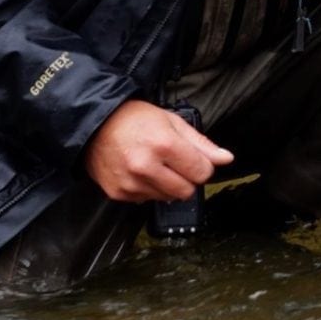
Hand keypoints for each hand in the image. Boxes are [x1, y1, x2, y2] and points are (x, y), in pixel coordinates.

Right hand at [84, 100, 232, 203]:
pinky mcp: (119, 193)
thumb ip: (201, 144)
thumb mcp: (172, 121)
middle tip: (174, 163)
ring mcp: (131, 182)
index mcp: (164, 145)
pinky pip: (146, 200)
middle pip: (187, 191)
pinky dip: (147, 189)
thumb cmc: (134, 119)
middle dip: (186, 179)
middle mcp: (146, 166)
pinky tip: (139, 172)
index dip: (202, 166)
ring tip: (154, 164)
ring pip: (167, 198)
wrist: (95, 124)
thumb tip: (226, 159)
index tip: (193, 159)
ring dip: (166, 185)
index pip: (202, 173)